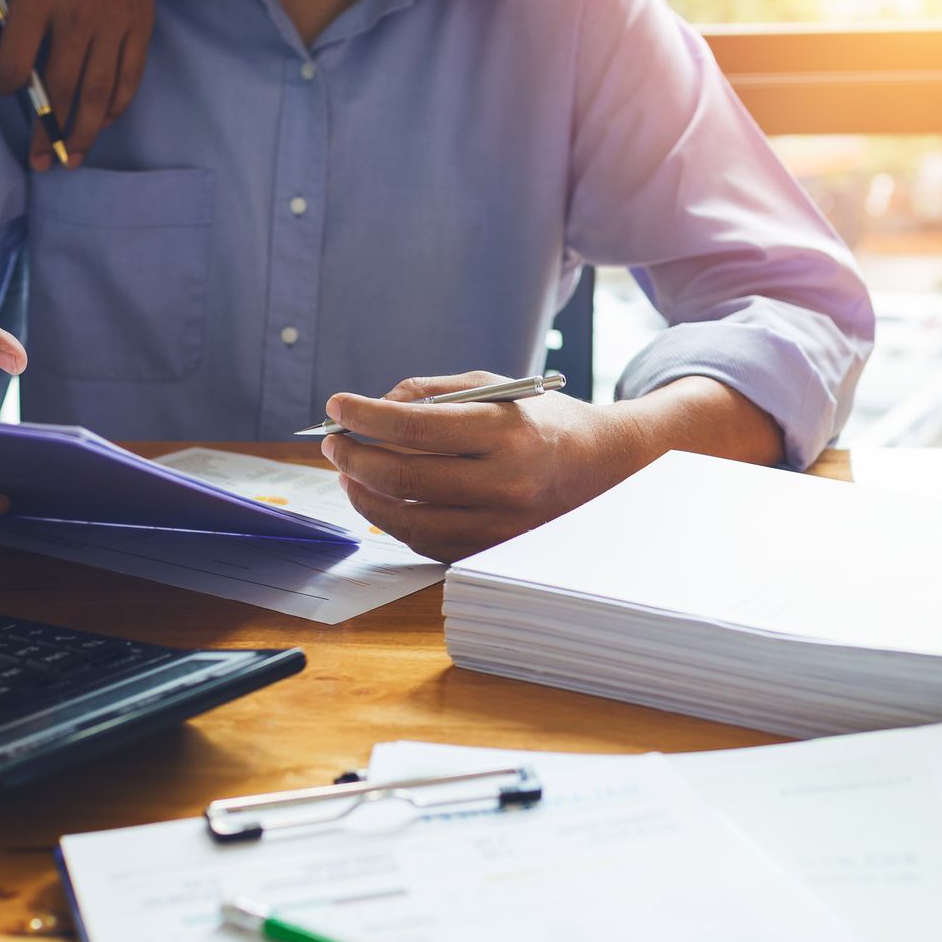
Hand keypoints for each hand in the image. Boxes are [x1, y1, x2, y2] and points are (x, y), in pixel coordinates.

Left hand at [0, 0, 156, 169]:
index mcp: (37, 1)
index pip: (17, 62)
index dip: (7, 84)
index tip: (6, 89)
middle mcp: (76, 19)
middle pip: (59, 90)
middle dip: (46, 131)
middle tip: (41, 163)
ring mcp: (112, 24)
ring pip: (97, 92)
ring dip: (84, 132)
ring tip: (73, 158)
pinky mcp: (140, 25)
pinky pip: (129, 77)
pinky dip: (117, 105)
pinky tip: (103, 122)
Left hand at [319, 373, 784, 561]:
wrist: (606, 468)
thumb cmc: (542, 421)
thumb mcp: (495, 388)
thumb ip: (431, 393)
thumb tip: (372, 410)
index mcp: (507, 432)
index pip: (415, 428)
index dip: (365, 417)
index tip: (337, 407)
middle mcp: (505, 483)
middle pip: (403, 478)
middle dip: (354, 457)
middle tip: (334, 442)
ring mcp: (500, 526)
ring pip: (407, 519)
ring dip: (365, 494)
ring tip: (349, 471)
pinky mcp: (493, 552)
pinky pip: (426, 542)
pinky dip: (394, 519)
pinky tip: (380, 497)